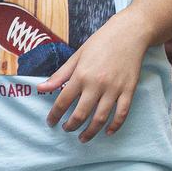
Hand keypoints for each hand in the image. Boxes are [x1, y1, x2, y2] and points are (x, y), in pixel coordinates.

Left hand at [38, 8, 147, 139]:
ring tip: (83, 138)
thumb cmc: (102, 42)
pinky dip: (115, 125)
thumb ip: (60, 74)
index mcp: (81, 75)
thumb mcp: (78, 55)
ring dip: (90, 132)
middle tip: (67, 130)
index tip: (51, 122)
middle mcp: (97, 84)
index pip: (63, 102)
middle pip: (81, 114)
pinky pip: (122, 113)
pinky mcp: (129, 90)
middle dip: (71, 126)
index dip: (55, 115)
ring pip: (100, 118)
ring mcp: (114, 88)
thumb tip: (41, 88)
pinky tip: (108, 132)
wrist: (130, 33)